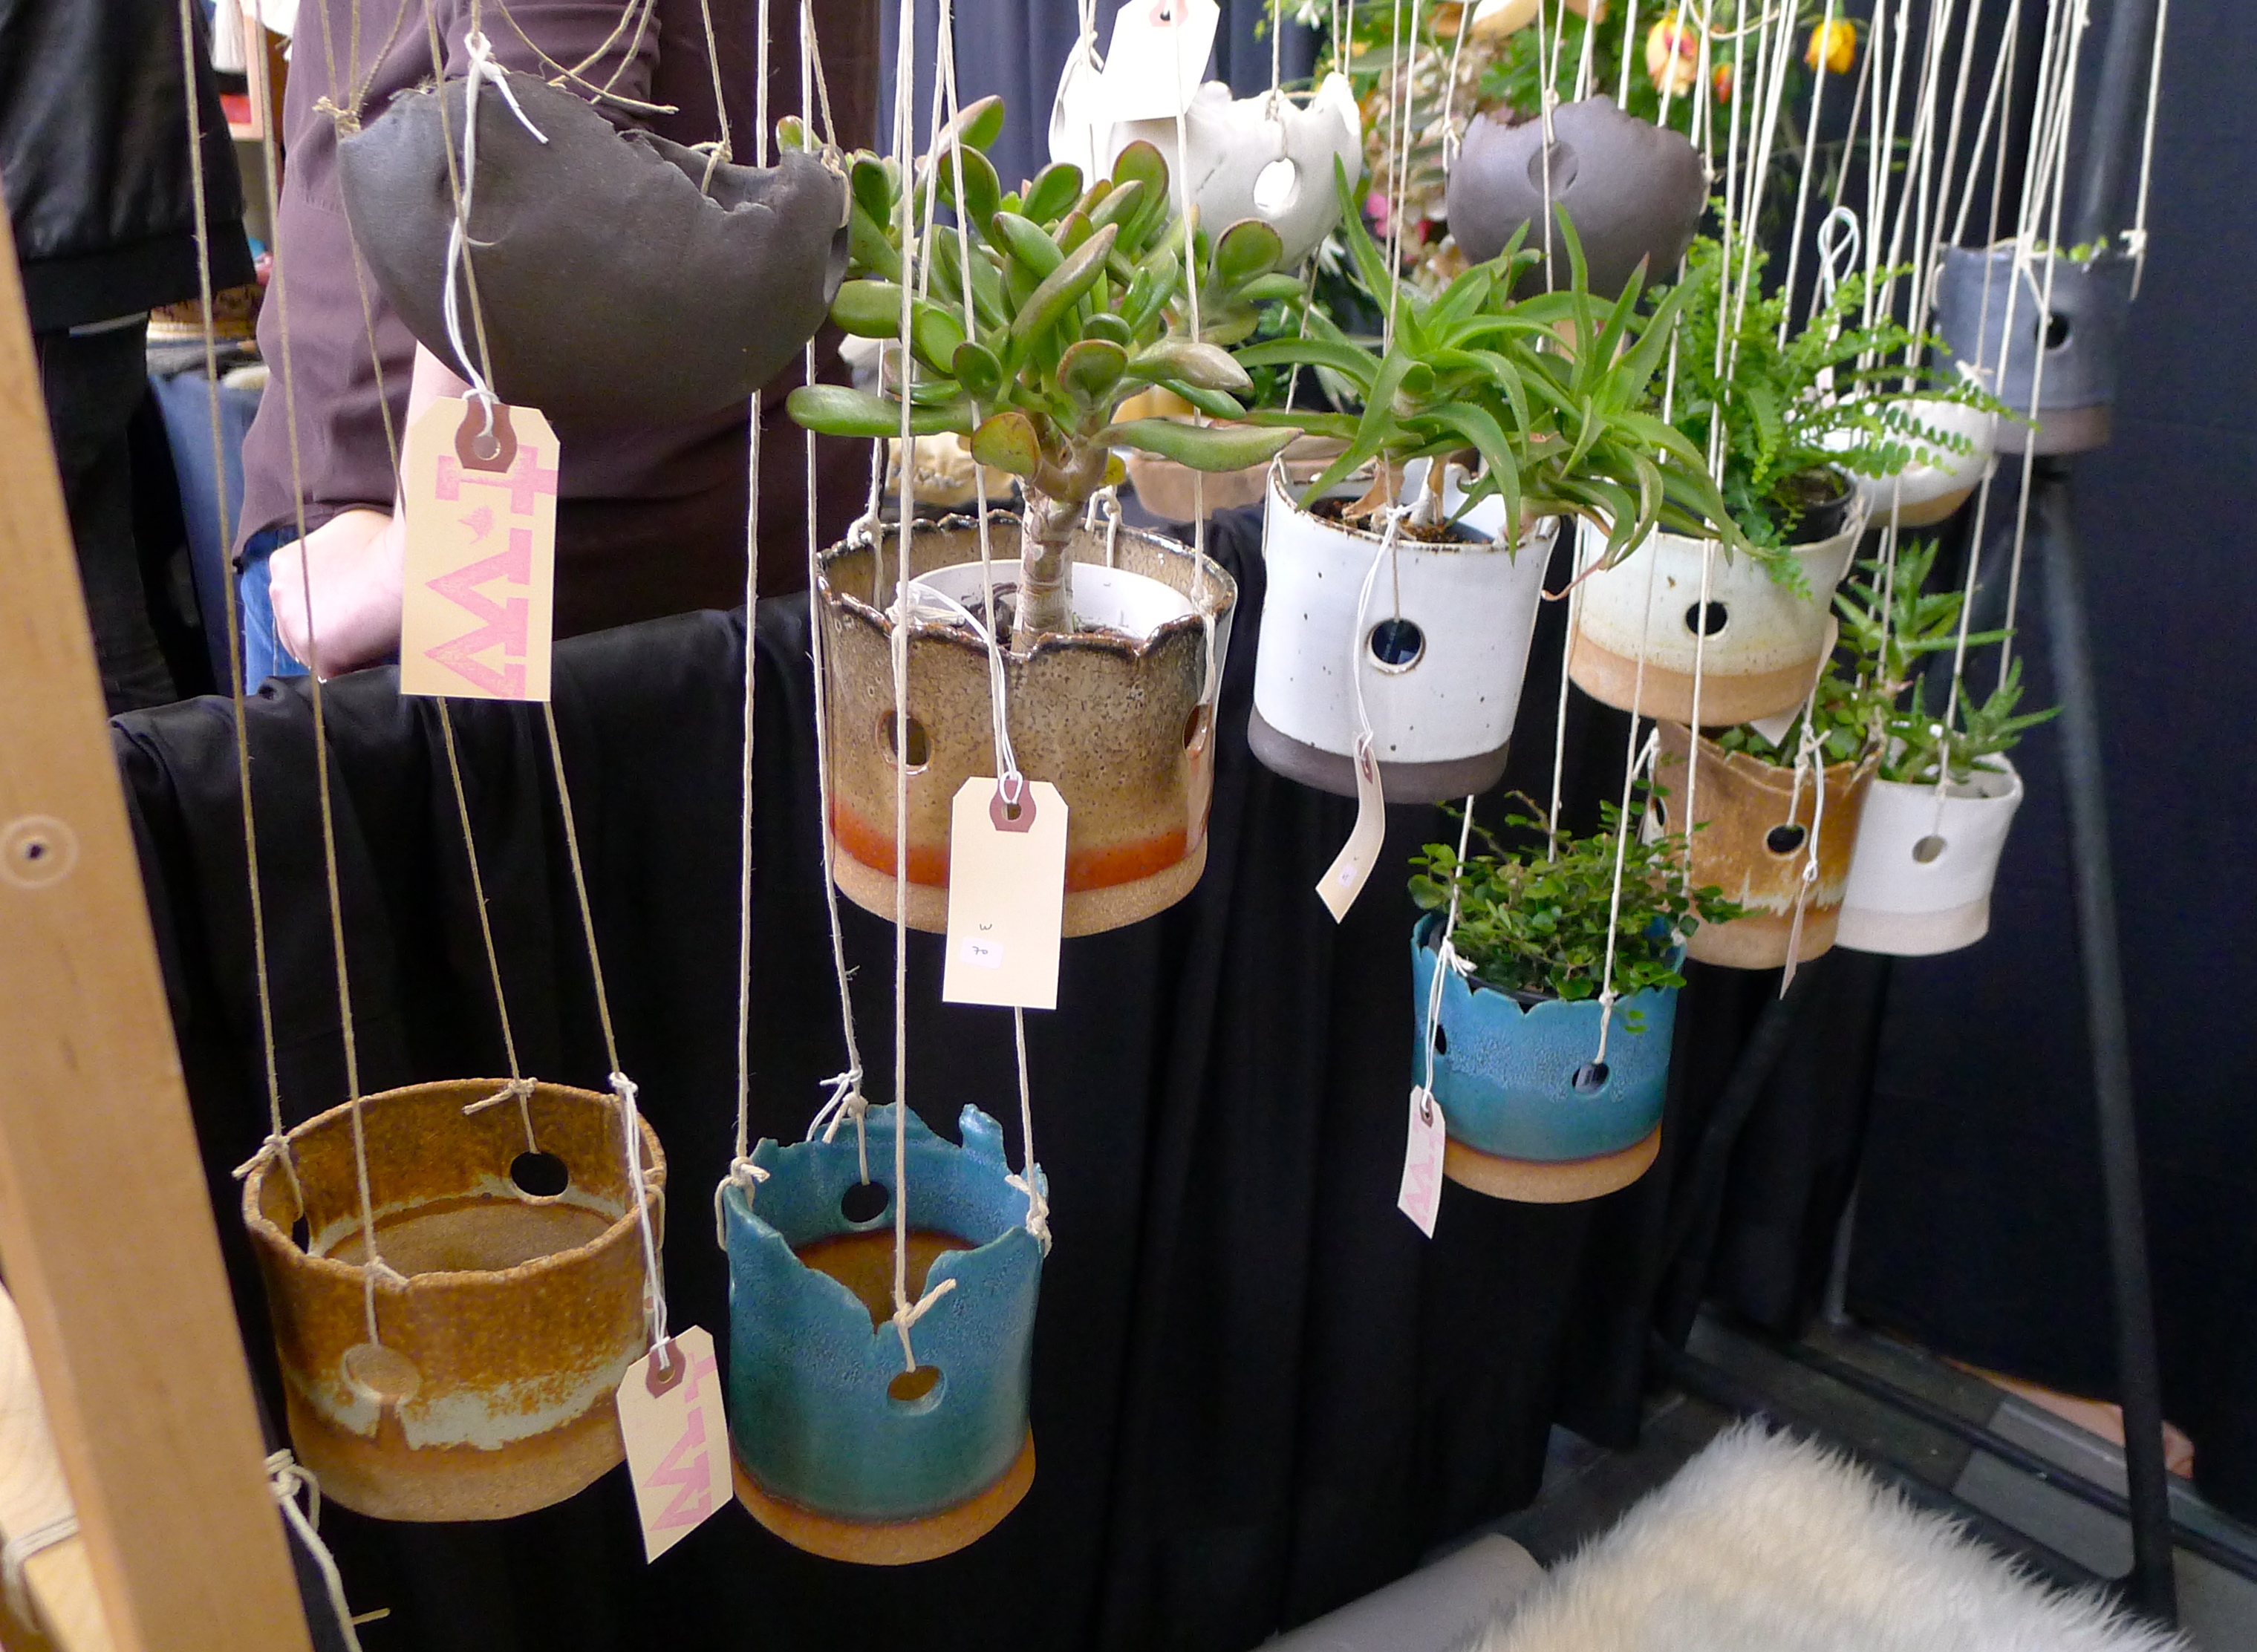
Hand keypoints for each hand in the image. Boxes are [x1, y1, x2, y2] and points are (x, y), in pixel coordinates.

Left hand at [270, 508, 404, 676]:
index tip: (353, 611)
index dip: (326, 611)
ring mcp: (293, 621)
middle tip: (363, 628)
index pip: (298, 601)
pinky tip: (373, 655)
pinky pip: (331, 673)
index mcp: (284, 564)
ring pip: (312, 653)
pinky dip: (351, 670)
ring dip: (338, 653)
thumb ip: (330, 554)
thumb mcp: (346, 533)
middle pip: (298, 629)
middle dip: (328, 633)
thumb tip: (342, 568)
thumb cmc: (387, 543)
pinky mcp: (315, 647)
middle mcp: (278, 590)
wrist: (406, 560)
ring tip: (371, 641)